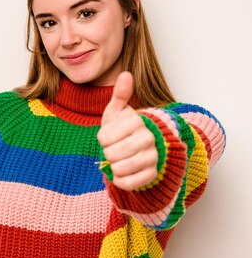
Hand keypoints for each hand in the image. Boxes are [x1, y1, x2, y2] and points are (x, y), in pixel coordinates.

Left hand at [97, 71, 157, 190]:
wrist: (147, 147)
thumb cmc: (126, 129)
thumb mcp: (119, 112)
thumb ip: (120, 95)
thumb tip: (126, 74)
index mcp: (136, 121)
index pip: (104, 137)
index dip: (102, 139)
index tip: (109, 136)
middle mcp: (147, 138)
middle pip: (111, 154)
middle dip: (107, 153)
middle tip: (115, 149)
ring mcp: (153, 156)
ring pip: (119, 169)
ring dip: (114, 166)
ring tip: (119, 159)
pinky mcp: (154, 173)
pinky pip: (129, 183)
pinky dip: (121, 180)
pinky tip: (123, 171)